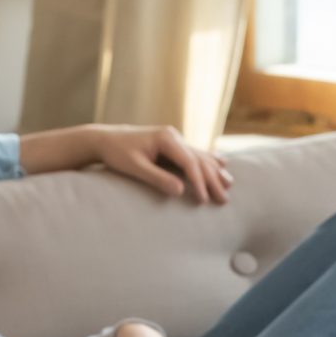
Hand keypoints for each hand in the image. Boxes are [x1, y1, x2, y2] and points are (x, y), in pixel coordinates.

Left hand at [93, 125, 231, 203]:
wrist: (106, 139)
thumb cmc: (117, 153)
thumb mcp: (134, 167)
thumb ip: (157, 178)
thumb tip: (180, 191)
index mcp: (166, 138)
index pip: (189, 162)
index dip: (198, 182)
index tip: (204, 200)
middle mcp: (174, 136)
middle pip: (199, 159)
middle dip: (213, 180)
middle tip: (224, 200)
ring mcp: (175, 138)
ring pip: (200, 156)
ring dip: (215, 171)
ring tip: (229, 185)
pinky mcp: (173, 143)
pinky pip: (195, 153)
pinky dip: (209, 160)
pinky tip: (223, 164)